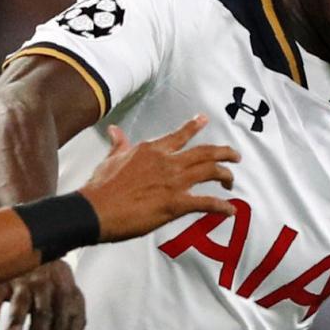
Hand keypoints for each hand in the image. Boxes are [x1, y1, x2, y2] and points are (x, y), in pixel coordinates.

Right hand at [0, 261, 88, 329]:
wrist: (38, 243)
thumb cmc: (56, 280)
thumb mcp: (70, 296)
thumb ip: (75, 320)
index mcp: (64, 290)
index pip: (61, 320)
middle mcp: (45, 285)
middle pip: (43, 311)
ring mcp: (24, 280)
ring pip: (20, 301)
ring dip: (17, 319)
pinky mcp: (4, 277)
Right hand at [79, 117, 237, 240]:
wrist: (95, 209)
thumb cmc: (100, 187)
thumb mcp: (110, 159)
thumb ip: (118, 145)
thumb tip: (114, 131)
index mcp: (151, 149)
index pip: (178, 135)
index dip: (194, 126)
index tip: (204, 119)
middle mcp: (167, 161)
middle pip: (204, 152)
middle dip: (224, 153)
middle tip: (235, 156)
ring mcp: (173, 181)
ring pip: (211, 171)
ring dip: (226, 175)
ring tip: (232, 181)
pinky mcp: (175, 203)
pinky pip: (206, 202)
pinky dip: (221, 207)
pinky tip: (230, 210)